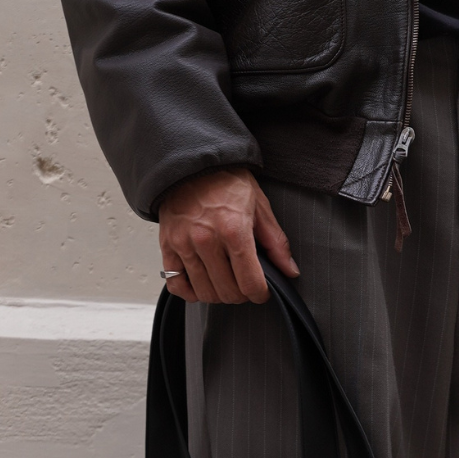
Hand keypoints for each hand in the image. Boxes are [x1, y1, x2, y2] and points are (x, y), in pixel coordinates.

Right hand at [158, 167, 298, 303]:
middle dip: (241, 295)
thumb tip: (290, 271)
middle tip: (244, 285)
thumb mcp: (260, 207)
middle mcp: (206, 240)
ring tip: (225, 283)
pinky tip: (201, 285)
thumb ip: (276, 243)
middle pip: (228, 292)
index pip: (250, 283)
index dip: (260, 294)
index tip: (261, 291)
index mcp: (234, 230)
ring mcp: (184, 244)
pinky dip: (190, 292)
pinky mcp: (168, 246)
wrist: (193, 163)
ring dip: (219, 295)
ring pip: (204, 292)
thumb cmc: (227, 182)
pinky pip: (177, 285)